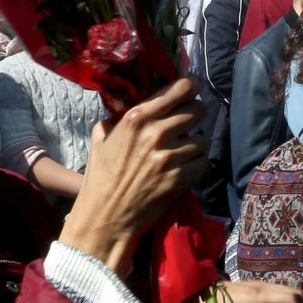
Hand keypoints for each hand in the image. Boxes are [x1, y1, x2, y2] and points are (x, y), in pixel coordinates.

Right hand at [58, 77, 207, 276]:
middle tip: (187, 124)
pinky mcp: (180, 178)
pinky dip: (196, 165)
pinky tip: (184, 168)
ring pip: (202, 139)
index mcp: (136, 117)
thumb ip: (117, 118)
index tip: (192, 87)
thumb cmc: (100, 177)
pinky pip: (202, 162)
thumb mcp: (100, 138)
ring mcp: (169, 156)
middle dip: (195, 115)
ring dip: (195, 145)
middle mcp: (156, 132)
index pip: (179, 88)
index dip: (190, 85)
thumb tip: (129, 104)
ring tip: (182, 152)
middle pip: (197, 110)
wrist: (106, 217)